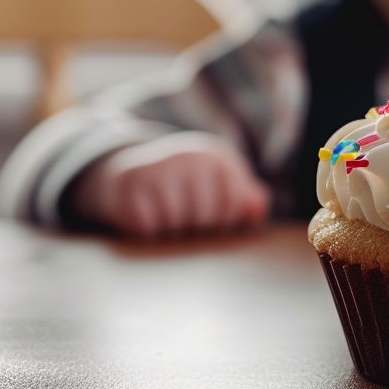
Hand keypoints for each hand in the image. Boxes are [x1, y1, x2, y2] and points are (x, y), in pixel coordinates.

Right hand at [71, 132, 271, 239]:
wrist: (132, 174)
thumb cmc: (186, 187)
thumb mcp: (219, 185)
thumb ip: (247, 199)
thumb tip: (256, 211)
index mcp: (217, 157)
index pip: (235, 203)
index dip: (226, 222)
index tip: (215, 220)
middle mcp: (191, 156)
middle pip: (207, 217)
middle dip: (198, 230)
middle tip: (187, 223)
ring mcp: (161, 167)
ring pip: (178, 224)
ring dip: (174, 232)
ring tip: (169, 219)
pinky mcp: (134, 183)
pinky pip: (150, 227)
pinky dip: (150, 232)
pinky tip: (148, 219)